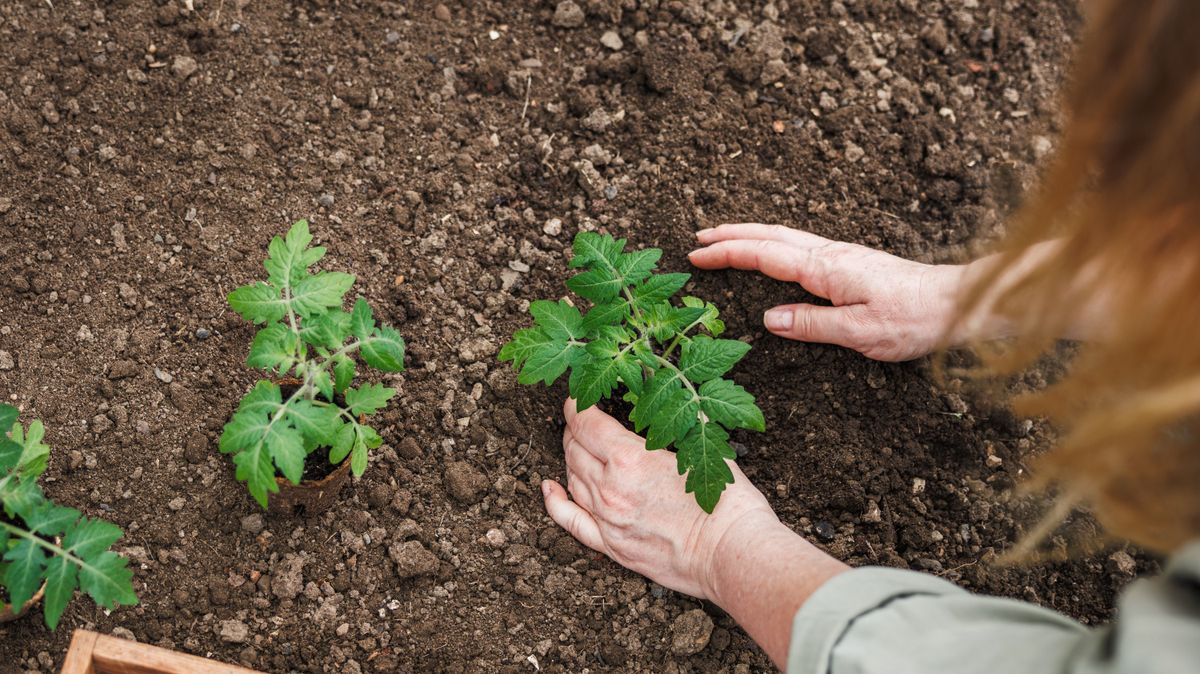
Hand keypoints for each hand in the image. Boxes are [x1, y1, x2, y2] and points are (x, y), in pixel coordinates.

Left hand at [541, 399, 779, 600]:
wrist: (733, 556)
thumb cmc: (728, 504)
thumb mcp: (704, 450)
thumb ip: (680, 428)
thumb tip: (676, 407)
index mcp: (630, 458)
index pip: (587, 423)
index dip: (577, 405)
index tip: (577, 397)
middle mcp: (610, 488)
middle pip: (575, 449)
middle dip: (574, 429)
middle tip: (581, 420)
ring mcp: (608, 520)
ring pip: (573, 479)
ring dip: (570, 458)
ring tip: (576, 446)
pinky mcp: (613, 547)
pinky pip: (571, 521)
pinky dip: (556, 502)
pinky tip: (550, 488)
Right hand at [688, 223, 965, 361]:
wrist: (959, 303)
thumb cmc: (914, 320)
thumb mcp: (861, 332)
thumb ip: (813, 324)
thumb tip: (769, 319)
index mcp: (826, 269)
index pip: (765, 256)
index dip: (728, 253)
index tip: (696, 254)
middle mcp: (831, 254)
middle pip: (771, 236)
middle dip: (732, 235)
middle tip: (698, 237)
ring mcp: (842, 255)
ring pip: (785, 236)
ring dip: (751, 235)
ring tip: (724, 237)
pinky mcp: (852, 262)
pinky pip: (800, 244)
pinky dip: (774, 242)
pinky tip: (772, 250)